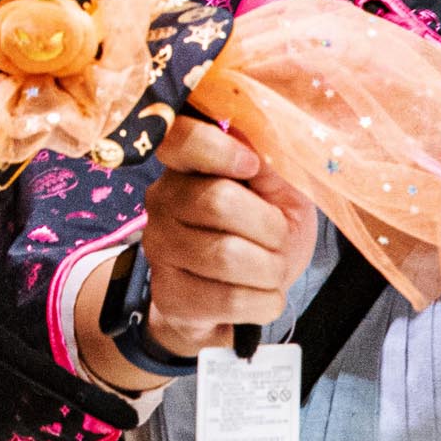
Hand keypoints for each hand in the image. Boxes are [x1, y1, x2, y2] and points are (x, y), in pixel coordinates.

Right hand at [136, 117, 316, 362]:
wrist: (245, 296)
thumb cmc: (266, 234)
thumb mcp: (281, 193)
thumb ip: (272, 166)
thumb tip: (262, 139)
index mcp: (188, 165)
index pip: (180, 138)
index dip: (218, 148)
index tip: (251, 167)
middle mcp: (162, 200)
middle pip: (218, 202)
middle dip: (271, 227)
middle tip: (280, 239)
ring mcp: (158, 248)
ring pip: (226, 255)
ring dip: (270, 269)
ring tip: (273, 270)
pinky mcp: (169, 295)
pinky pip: (228, 299)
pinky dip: (264, 301)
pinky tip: (263, 296)